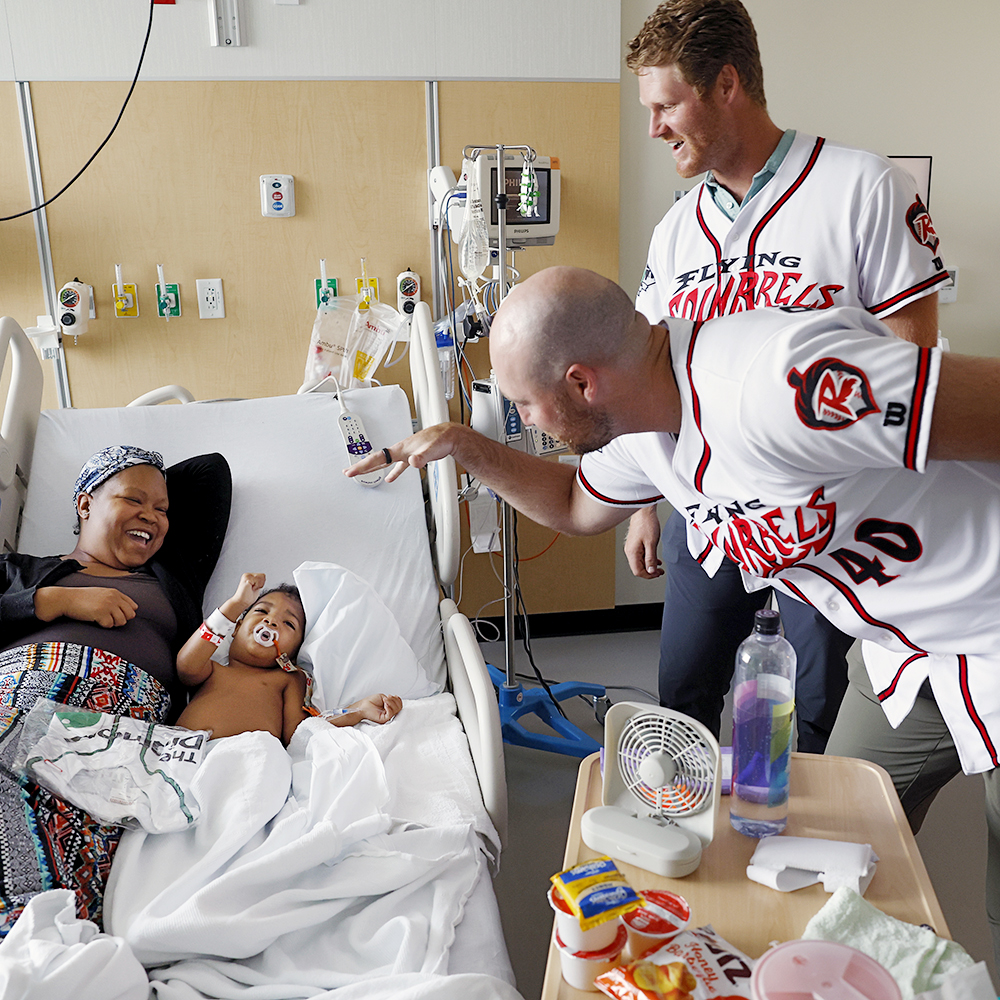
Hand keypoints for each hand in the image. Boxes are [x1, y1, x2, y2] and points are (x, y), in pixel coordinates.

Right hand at [35, 586, 137, 627]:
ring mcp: (108, 605)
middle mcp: (114, 597)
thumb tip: (132, 610)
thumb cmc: (82, 599)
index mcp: (115, 592)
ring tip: (103, 620)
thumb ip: (115, 600)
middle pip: (130, 615)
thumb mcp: (102, 594)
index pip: (133, 606)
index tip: (116, 615)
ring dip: (113, 623)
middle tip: (110, 619)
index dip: (126, 613)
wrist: (65, 599)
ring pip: (122, 621)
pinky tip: (96, 620)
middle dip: (121, 620)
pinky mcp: (101, 613)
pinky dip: (103, 625)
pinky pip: (109, 625)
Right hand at [232, 573, 264, 608]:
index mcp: (249, 576)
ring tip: (251, 589)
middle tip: (252, 589)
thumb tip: (264, 578)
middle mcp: (247, 574)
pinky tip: (250, 589)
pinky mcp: (247, 578)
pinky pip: (257, 581)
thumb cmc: (247, 597)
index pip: (263, 576)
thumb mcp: (256, 587)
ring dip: (257, 586)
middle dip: (260, 584)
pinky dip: (256, 587)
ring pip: (261, 578)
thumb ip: (259, 582)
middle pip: (263, 576)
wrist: (241, 602)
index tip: (254, 589)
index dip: (261, 584)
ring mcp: (247, 576)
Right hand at [345, 423, 464, 484]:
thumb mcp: (430, 450)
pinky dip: (393, 472)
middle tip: (348, 472)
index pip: (377, 458)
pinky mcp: (413, 457)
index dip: (363, 466)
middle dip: (362, 466)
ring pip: (385, 462)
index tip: (351, 471)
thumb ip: (421, 458)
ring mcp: (406, 453)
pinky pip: (398, 466)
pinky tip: (390, 478)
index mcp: (400, 449)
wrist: (449, 435)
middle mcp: (400, 450)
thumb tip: (412, 462)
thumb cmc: (440, 439)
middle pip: (376, 459)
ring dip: (373, 468)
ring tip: (361, 472)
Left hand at [350, 693, 401, 723]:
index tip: (394, 695)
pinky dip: (389, 707)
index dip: (398, 700)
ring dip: (391, 702)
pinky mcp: (383, 719)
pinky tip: (385, 704)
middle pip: (399, 708)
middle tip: (388, 697)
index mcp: (389, 708)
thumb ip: (390, 699)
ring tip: (385, 700)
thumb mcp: (383, 697)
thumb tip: (395, 700)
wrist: (362, 706)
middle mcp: (389, 713)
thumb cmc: (370, 702)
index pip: (399, 706)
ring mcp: (387, 717)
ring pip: (396, 710)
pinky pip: (390, 714)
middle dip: (394, 700)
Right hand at [624, 507, 662, 578]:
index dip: (648, 575)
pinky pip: (640, 556)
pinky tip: (655, 559)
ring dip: (649, 566)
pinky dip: (648, 559)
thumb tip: (651, 571)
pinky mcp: (635, 544)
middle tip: (660, 571)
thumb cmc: (646, 524)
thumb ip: (651, 558)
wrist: (643, 511)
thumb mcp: (651, 543)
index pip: (638, 571)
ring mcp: (632, 547)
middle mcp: (630, 551)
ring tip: (659, 566)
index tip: (657, 574)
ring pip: (640, 562)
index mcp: (632, 552)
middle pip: (638, 568)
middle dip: (649, 572)